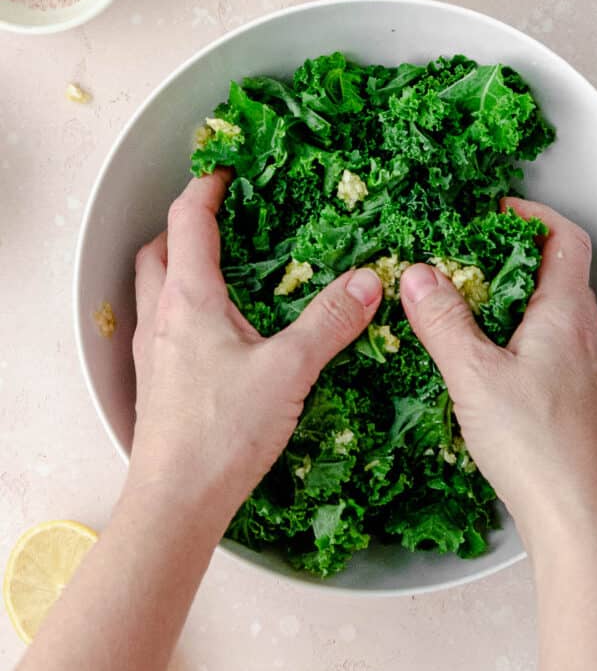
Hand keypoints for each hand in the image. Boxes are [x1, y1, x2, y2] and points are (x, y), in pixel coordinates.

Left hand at [130, 171, 382, 534]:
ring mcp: (153, 352)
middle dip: (185, 225)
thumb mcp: (290, 370)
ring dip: (177, 266)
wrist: (175, 500)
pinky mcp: (155, 382)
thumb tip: (369, 280)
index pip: (189, 221)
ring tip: (221, 271)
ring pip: (154, 288)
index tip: (229, 170)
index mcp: (190, 299)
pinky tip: (214, 334)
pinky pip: (161, 325)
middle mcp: (162, 317)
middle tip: (222, 219)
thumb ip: (330, 322)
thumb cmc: (224, 432)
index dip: (207, 187)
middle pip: (158, 250)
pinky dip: (181, 308)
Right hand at [400, 198, 596, 554]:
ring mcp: (586, 372)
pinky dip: (521, 340)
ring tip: (471, 312)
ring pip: (554, 317)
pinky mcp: (578, 403)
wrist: (579, 516)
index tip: (494, 213)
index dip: (531, 215)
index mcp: (565, 315)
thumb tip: (420, 276)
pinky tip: (491, 368)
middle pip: (558, 275)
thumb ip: (443, 322)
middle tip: (470, 261)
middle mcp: (584, 337)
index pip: (563, 239)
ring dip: (516, 303)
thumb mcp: (474, 375)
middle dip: (512, 259)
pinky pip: (552, 352)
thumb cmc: (538, 447)